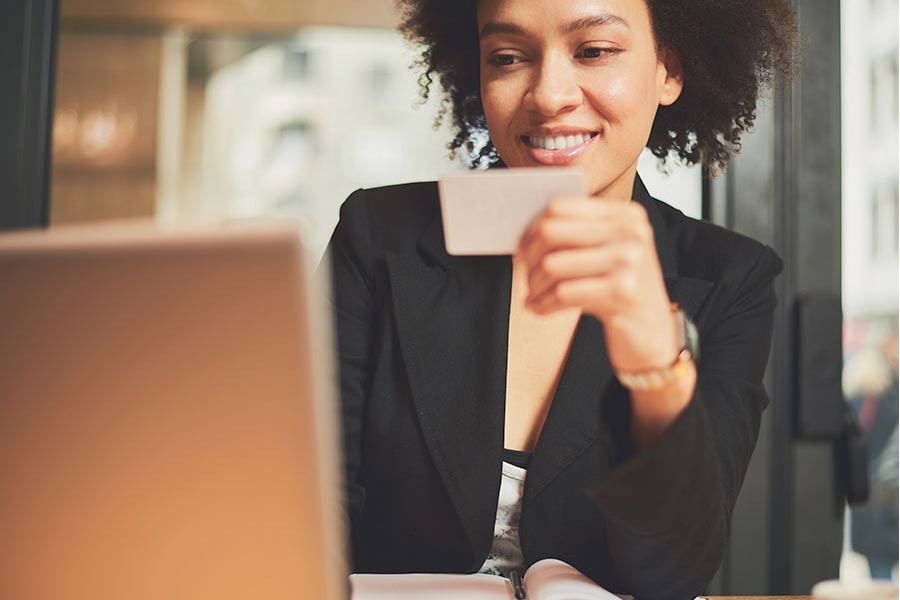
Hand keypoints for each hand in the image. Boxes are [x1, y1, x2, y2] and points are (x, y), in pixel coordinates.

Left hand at [515, 196, 677, 372]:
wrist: (653, 331)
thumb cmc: (623, 290)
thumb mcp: (609, 252)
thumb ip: (579, 233)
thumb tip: (527, 230)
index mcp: (625, 215)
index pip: (560, 207)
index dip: (532, 229)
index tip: (523, 248)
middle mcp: (630, 232)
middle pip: (551, 232)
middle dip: (529, 257)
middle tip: (526, 274)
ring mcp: (628, 261)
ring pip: (552, 264)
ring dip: (534, 285)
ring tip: (534, 296)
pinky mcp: (621, 292)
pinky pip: (562, 293)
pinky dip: (543, 304)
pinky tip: (540, 309)